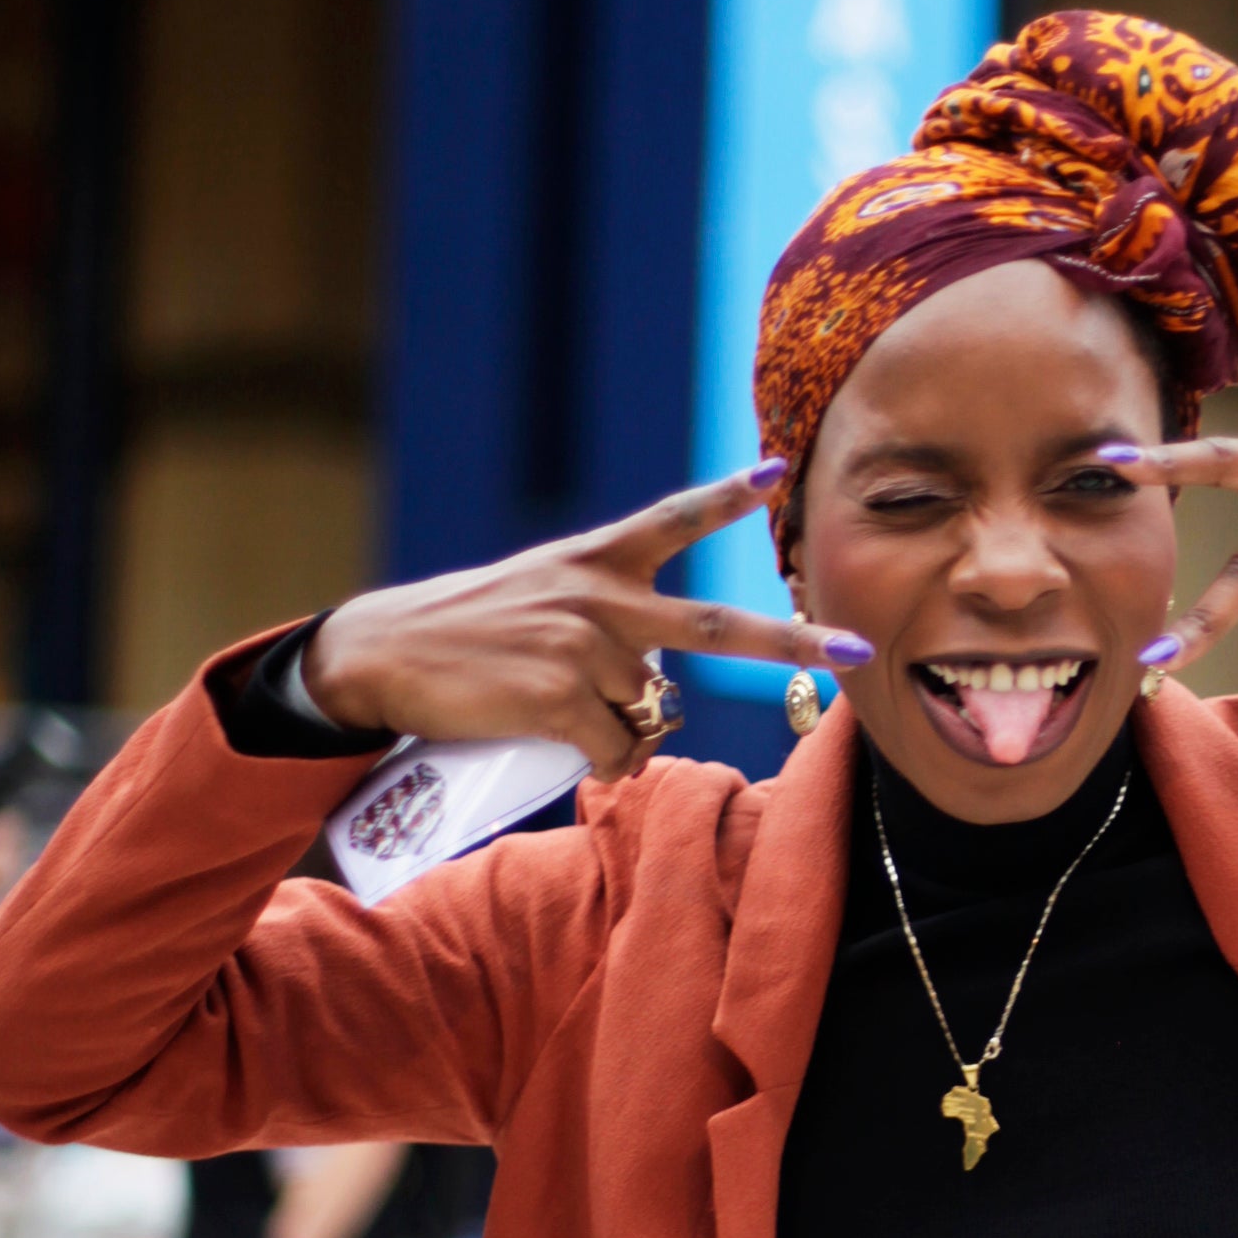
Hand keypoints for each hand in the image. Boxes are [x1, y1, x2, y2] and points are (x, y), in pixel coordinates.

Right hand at [302, 467, 864, 777]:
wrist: (381, 654)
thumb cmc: (458, 637)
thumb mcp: (535, 599)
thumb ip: (598, 624)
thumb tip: (652, 700)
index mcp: (593, 562)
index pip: (672, 519)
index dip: (727, 496)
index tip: (775, 471)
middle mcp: (600, 597)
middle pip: (719, 629)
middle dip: (794, 645)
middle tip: (856, 653)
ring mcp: (584, 645)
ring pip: (646, 716)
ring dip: (617, 735)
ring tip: (553, 715)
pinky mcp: (561, 694)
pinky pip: (614, 751)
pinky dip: (598, 765)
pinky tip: (557, 747)